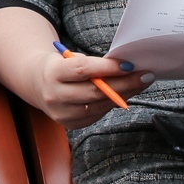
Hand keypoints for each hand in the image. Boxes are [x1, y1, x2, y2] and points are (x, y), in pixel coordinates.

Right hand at [30, 46, 153, 129]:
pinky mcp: (70, 124)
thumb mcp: (69, 58)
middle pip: (95, 92)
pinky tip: (125, 95)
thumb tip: (125, 68)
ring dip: (124, 95)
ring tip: (140, 84)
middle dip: (124, 83)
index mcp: (52, 73)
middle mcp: (55, 95)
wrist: (37, 84)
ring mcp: (62, 113)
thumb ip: (92, 64)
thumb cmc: (60, 66)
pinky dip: (113, 104)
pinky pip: (97, 114)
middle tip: (145, 76)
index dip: (108, 68)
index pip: (83, 70)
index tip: (129, 64)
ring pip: (100, 105)